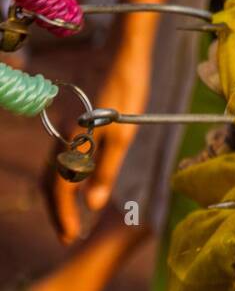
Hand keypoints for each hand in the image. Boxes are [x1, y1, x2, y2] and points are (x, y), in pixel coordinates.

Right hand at [43, 39, 150, 242]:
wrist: (123, 52)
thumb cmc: (127, 90)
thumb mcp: (123, 134)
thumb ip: (106, 170)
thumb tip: (94, 206)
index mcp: (70, 141)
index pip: (59, 188)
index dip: (64, 215)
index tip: (71, 238)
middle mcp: (60, 134)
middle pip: (50, 182)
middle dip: (58, 210)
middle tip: (69, 235)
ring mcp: (64, 125)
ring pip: (54, 168)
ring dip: (61, 194)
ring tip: (73, 216)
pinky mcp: (73, 118)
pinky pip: (61, 155)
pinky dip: (66, 175)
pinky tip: (80, 181)